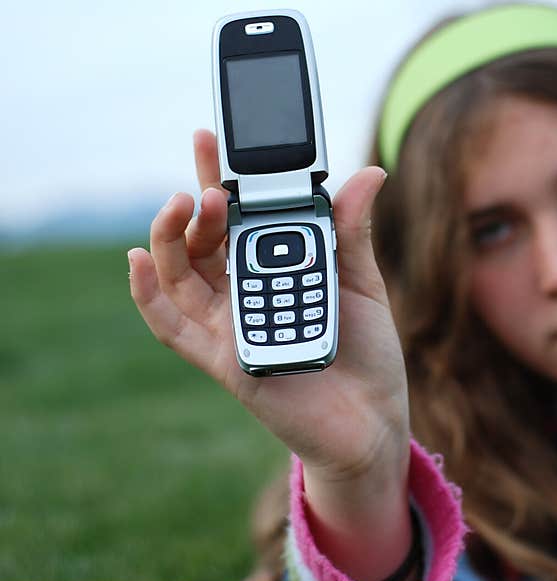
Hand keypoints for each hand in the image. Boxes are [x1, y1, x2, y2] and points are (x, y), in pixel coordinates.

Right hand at [129, 130, 409, 488]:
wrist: (373, 419)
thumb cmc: (368, 353)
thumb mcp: (363, 284)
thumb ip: (351, 232)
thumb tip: (369, 173)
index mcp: (273, 270)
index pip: (237, 217)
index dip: (220, 178)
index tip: (213, 140)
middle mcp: (243, 293)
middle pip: (203, 240)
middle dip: (199, 203)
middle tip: (211, 183)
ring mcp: (229, 325)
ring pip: (180, 275)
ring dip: (172, 238)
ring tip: (184, 205)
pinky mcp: (223, 360)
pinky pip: (173, 326)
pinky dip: (148, 294)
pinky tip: (138, 260)